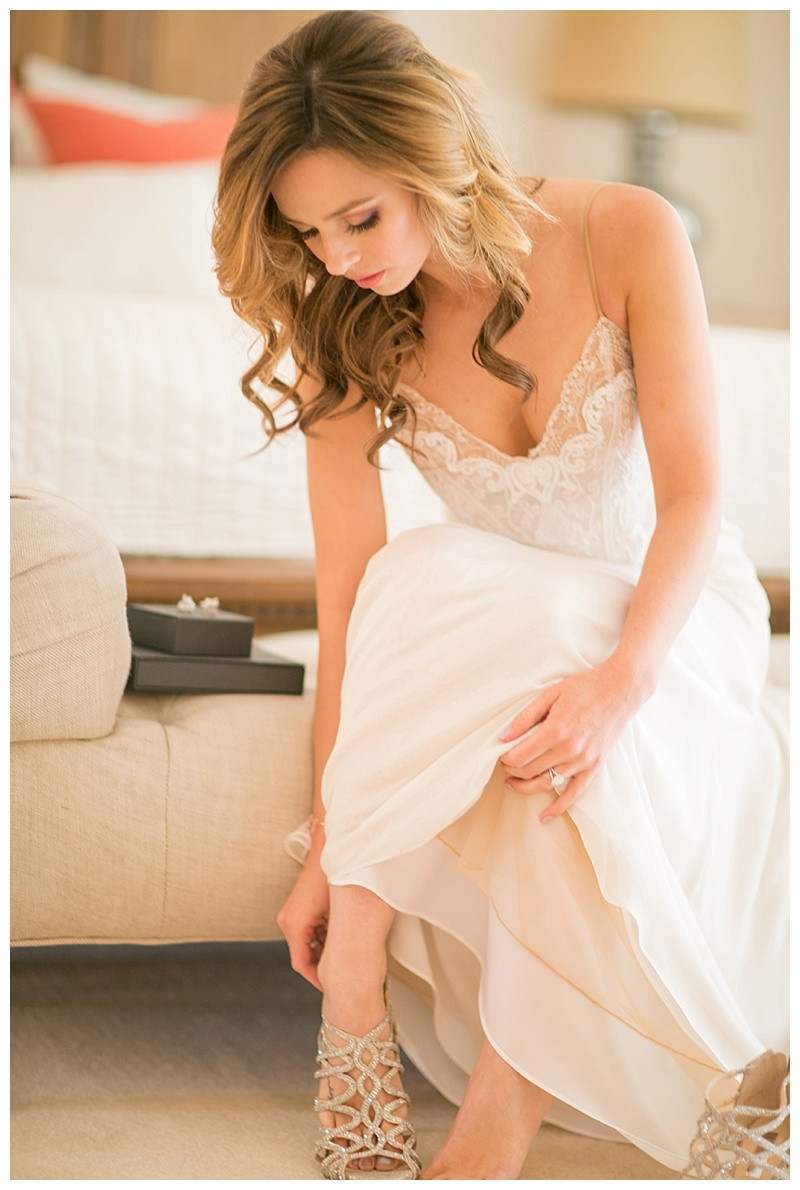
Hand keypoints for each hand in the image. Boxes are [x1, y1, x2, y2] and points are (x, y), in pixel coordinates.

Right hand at [276, 855, 329, 990]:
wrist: (326, 854)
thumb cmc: (332, 880)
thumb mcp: (335, 916)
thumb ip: (332, 941)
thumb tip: (342, 964)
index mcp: (294, 926)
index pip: (301, 964)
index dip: (316, 978)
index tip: (330, 986)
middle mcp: (287, 922)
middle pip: (302, 956)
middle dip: (321, 965)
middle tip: (340, 973)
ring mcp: (289, 916)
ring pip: (305, 945)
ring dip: (321, 951)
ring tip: (341, 954)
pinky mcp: (295, 911)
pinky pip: (305, 933)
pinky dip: (319, 938)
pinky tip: (336, 936)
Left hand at [498, 658, 642, 822]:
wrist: (620, 690)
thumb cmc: (583, 688)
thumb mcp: (550, 694)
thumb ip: (525, 717)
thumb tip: (503, 737)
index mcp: (555, 730)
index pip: (519, 756)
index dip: (505, 758)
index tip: (500, 754)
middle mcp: (569, 750)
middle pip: (530, 771)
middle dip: (512, 770)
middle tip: (505, 765)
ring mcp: (583, 761)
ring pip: (547, 783)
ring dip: (526, 786)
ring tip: (513, 783)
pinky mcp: (594, 766)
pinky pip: (574, 793)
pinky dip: (558, 807)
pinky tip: (544, 816)